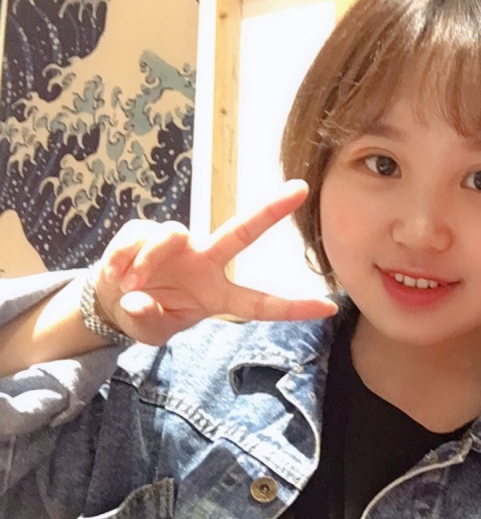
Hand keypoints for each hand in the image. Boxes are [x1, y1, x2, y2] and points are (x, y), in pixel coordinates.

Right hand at [93, 180, 336, 344]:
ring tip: (130, 285)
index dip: (293, 307)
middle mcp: (206, 263)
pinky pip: (139, 237)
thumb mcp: (150, 330)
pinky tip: (116, 275)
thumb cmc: (145, 315)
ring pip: (173, 235)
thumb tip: (140, 301)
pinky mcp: (148, 229)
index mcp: (218, 296)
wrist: (111, 300)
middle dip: (271, 211)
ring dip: (150, 261)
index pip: (260, 303)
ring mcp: (180, 244)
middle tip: (301, 188)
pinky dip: (123, 259)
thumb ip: (149, 319)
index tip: (330, 307)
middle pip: (242, 233)